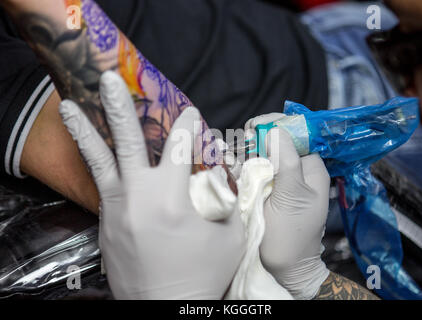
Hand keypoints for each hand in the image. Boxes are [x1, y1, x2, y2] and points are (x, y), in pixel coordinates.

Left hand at [59, 71, 244, 299]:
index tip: (192, 113)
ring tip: (68, 105)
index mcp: (174, 197)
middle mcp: (140, 195)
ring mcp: (117, 208)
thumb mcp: (230, 236)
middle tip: (109, 80)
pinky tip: (94, 154)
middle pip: (130, 141)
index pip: (184, 146)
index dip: (190, 124)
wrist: (166, 307)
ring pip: (99, 161)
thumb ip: (228, 202)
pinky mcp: (105, 222)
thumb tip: (224, 180)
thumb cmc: (202, 273)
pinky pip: (101, 186)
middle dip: (121, 107)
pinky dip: (98, 166)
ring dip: (85, 130)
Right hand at [245, 113, 330, 299]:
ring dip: (247, 148)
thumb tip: (276, 130)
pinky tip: (231, 162)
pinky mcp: (265, 190)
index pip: (296, 133)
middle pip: (277, 140)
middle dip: (257, 136)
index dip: (275, 125)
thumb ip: (287, 162)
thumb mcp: (292, 197)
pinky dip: (242, 163)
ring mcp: (280, 180)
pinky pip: (254, 168)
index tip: (253, 126)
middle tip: (240, 140)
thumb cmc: (291, 236)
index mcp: (311, 168)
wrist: (283, 268)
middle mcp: (297, 170)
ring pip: (263, 153)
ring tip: (233, 151)